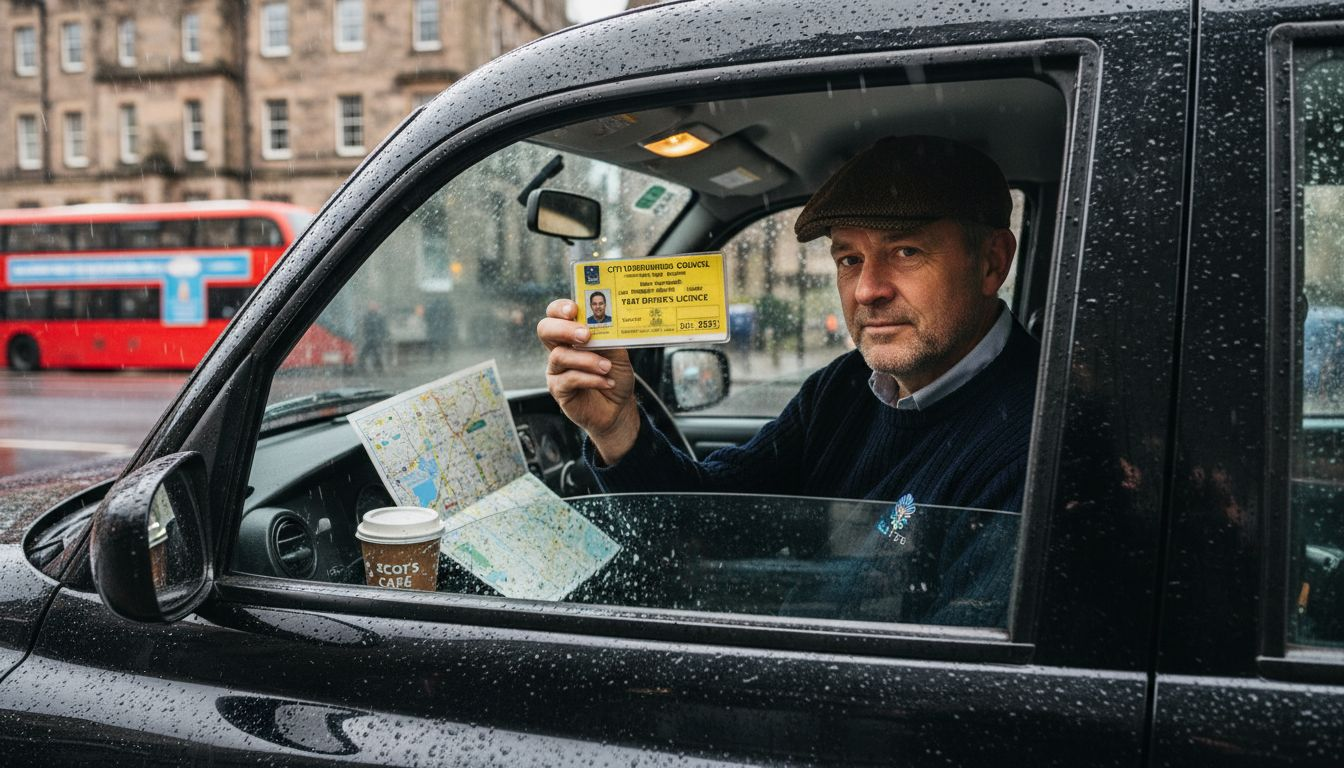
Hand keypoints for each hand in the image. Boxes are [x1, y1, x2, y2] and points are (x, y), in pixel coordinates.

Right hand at [537, 299, 639, 463]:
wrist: (618, 407)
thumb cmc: (614, 374)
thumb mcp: (617, 352)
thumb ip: (608, 337)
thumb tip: (604, 323)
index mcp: (571, 334)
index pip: (555, 313)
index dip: (560, 308)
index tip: (574, 310)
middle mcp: (559, 348)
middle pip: (545, 330)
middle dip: (564, 329)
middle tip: (585, 335)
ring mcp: (556, 369)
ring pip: (559, 356)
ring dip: (587, 360)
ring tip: (607, 367)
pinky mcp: (558, 389)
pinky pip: (569, 379)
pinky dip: (591, 379)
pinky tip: (607, 382)